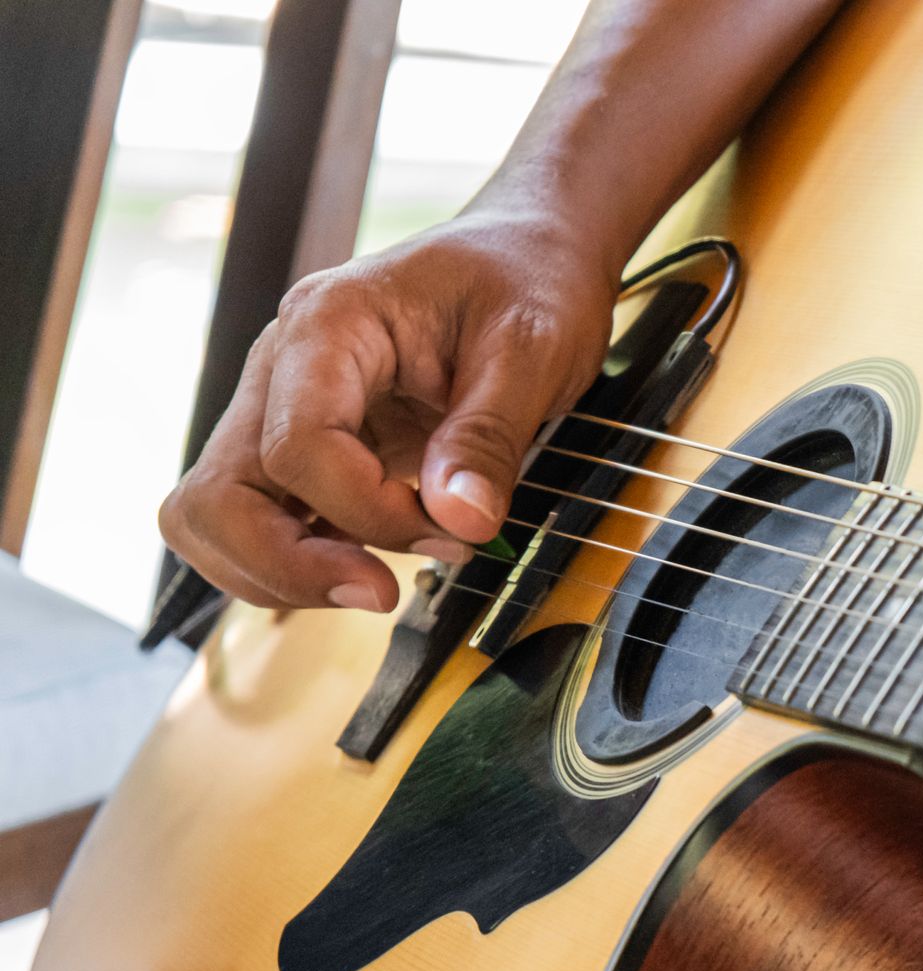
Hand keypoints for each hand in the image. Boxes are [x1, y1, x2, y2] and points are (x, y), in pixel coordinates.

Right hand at [159, 213, 615, 612]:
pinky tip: (375, 564)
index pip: (298, 447)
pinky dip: (301, 563)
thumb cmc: (528, 282)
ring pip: (214, 519)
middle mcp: (283, 367)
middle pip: (217, 497)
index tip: (449, 532)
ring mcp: (281, 409)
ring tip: (384, 581)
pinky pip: (259, 522)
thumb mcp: (535, 349)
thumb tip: (461, 521)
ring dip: (285, 574)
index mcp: (329, 323)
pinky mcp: (303, 447)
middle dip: (291, 566)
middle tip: (383, 591)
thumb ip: (491, 435)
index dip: (366, 513)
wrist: (527, 255)